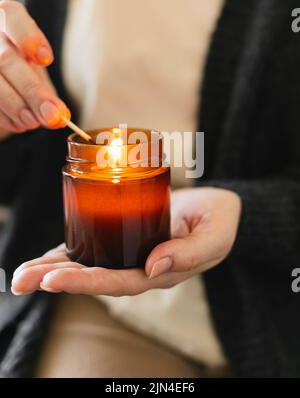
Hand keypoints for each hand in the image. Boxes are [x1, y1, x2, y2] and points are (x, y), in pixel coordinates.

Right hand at [0, 0, 69, 135]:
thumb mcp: (34, 68)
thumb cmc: (20, 65)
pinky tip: (17, 124)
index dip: (29, 38)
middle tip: (52, 115)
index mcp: (6, 16)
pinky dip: (2, 116)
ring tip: (33, 122)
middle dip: (32, 91)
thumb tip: (58, 117)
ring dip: (15, 106)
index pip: (13, 16)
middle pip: (6, 59)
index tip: (46, 59)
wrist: (0, 73)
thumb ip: (45, 87)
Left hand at [11, 187, 240, 295]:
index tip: (54, 279)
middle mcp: (139, 267)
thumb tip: (153, 266)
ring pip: (89, 264)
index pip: (119, 282)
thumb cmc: (219, 220)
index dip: (87, 282)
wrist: (216, 207)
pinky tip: (45, 256)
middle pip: (95, 277)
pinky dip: (68, 251)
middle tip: (23, 280)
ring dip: (54, 269)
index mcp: (160, 272)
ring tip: (22, 273)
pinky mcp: (124, 236)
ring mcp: (129, 253)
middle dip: (58, 279)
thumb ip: (191, 252)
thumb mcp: (215, 234)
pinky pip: (94, 246)